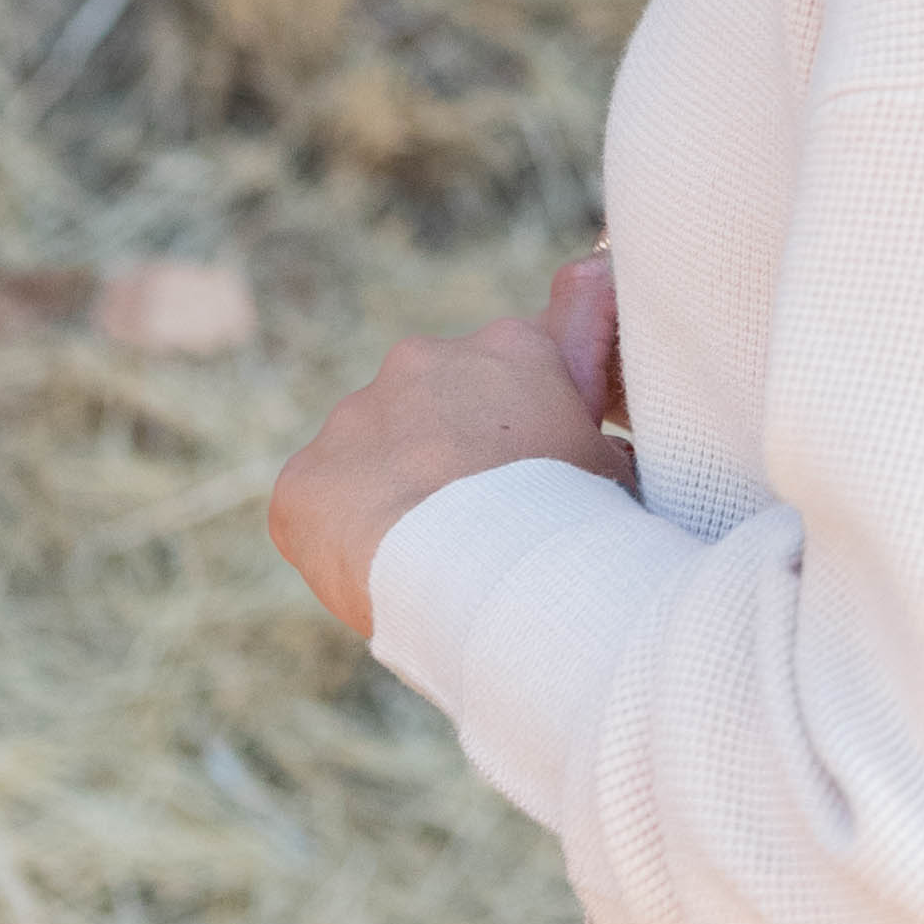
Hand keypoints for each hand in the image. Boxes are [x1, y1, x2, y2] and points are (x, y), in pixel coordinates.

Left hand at [269, 251, 635, 643]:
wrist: (486, 575)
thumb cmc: (572, 523)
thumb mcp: (619, 465)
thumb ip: (604, 437)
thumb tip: (609, 446)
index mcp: (513, 348)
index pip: (522, 366)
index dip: (531, 418)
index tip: (539, 465)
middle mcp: (425, 361)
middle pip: (440, 406)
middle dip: (458, 455)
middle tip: (492, 522)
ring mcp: (355, 416)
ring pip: (377, 456)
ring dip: (401, 494)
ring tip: (440, 561)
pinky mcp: (303, 479)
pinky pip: (324, 509)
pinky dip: (348, 540)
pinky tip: (387, 576)